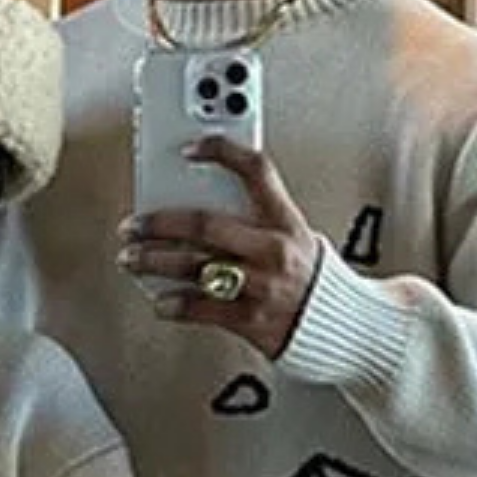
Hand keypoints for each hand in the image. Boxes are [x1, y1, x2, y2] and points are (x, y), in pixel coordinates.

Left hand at [118, 136, 322, 358]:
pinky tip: (160, 301)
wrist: (344, 328)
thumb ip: (258, 221)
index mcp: (287, 221)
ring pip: (193, 267)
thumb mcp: (298, 237)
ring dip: (153, 262)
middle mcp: (273, 250)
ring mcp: (261, 285)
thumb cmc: (312, 280)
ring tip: (131, 259)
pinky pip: (201, 309)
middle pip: (204, 224)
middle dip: (159, 224)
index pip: (256, 171)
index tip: (190, 149)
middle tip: (134, 225)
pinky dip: (174, 305)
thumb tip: (201, 204)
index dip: (222, 152)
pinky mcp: (252, 319)